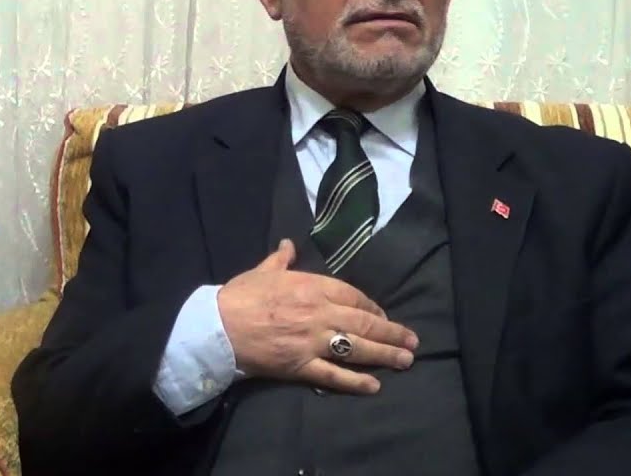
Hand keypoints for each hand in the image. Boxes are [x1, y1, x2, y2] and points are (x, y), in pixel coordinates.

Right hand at [217, 239, 418, 394]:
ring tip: (406, 360)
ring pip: (357, 348)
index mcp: (312, 286)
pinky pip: (334, 375)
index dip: (373, 307)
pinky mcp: (301, 366)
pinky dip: (356, 381)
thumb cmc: (240, 296)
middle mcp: (319, 313)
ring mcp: (312, 341)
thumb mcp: (262, 271)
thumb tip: (288, 245)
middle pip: (364, 323)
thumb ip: (281, 260)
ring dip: (385, 354)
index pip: (353, 296)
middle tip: (412, 341)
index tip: (384, 315)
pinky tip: (374, 385)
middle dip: (391, 332)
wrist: (217, 327)